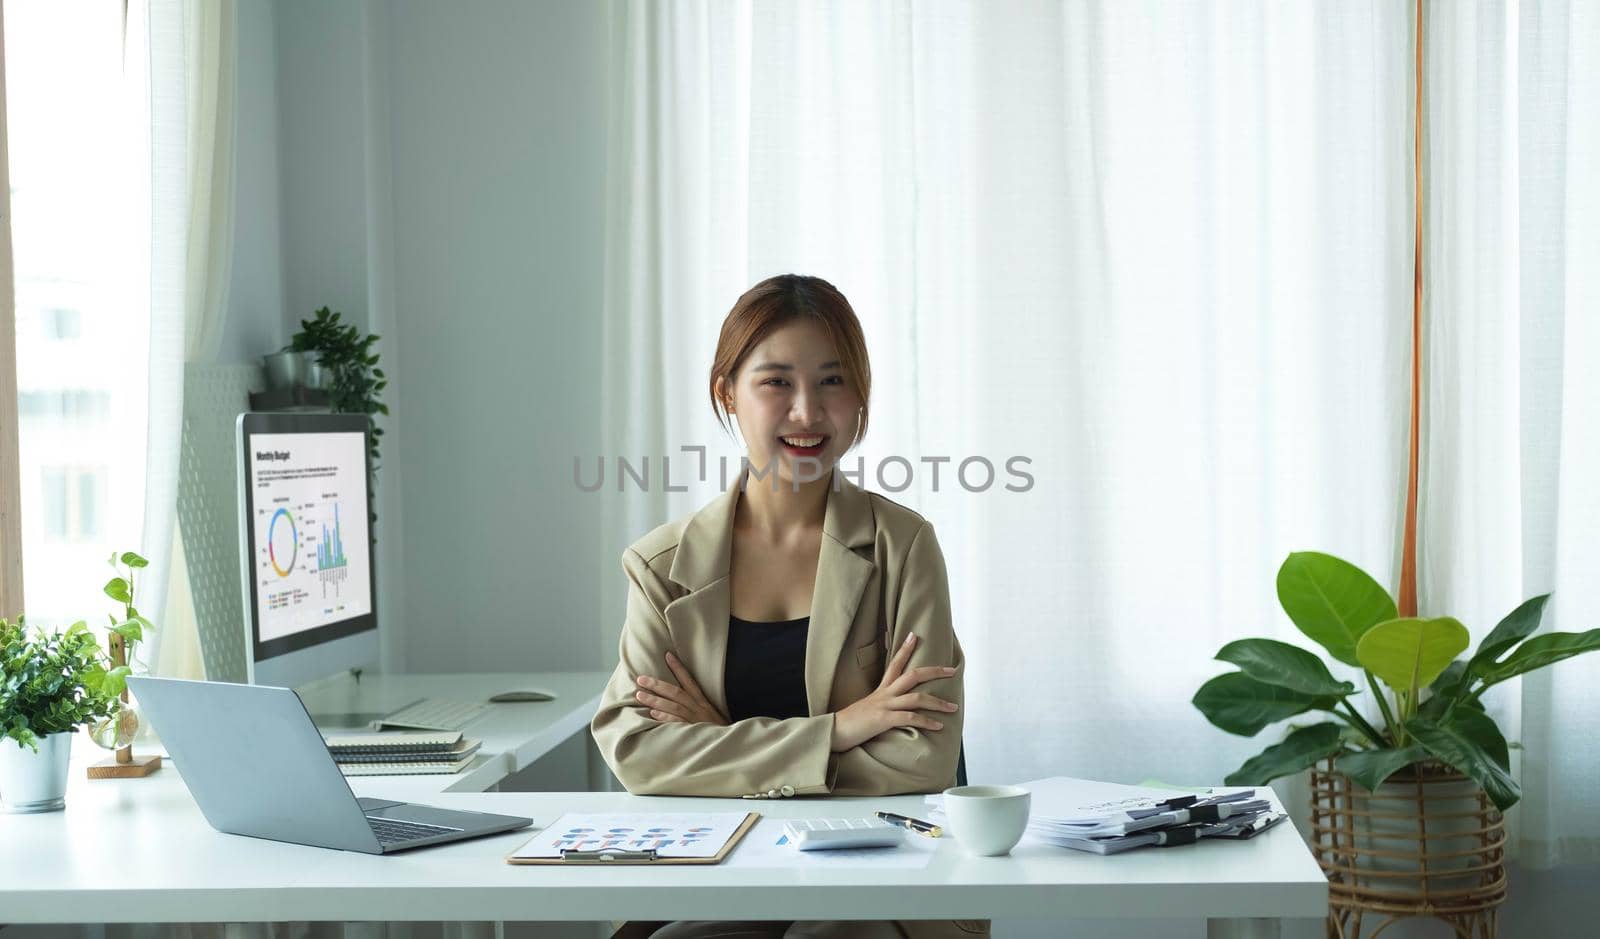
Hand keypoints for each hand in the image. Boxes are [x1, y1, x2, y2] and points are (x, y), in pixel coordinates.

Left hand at [635, 651, 728, 725]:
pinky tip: (653, 714)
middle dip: (657, 685)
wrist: (729, 744)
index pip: (689, 681)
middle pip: (676, 692)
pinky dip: (666, 718)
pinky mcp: (693, 732)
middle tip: (640, 679)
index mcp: (702, 701)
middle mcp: (698, 707)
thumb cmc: (716, 730)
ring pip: (674, 706)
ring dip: (656, 700)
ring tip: (640, 695)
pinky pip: (677, 723)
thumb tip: (677, 698)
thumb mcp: (709, 714)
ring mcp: (695, 720)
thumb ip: (695, 706)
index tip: (667, 655)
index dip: (678, 668)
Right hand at [830, 633, 958, 752]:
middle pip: (913, 675)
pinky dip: (927, 721)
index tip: (914, 635)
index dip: (905, 649)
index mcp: (880, 690)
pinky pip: (910, 718)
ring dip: (938, 703)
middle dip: (934, 671)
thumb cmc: (850, 723)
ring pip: (917, 698)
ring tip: (953, 707)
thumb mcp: (867, 709)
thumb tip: (893, 710)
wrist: (833, 731)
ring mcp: (884, 706)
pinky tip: (939, 725)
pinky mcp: (884, 719)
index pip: (894, 664)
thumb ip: (881, 706)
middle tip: (952, 670)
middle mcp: (884, 694)